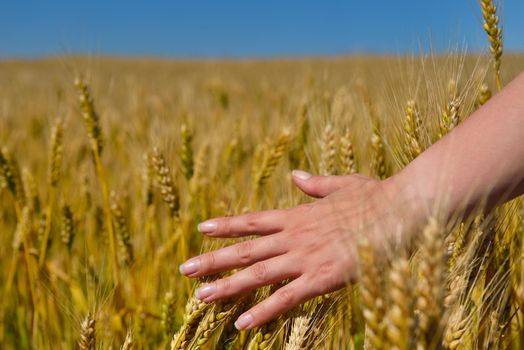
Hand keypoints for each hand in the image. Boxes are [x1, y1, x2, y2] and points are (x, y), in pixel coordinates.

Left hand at [179, 170, 420, 329]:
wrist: (402, 208)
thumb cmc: (378, 196)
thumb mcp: (342, 184)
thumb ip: (315, 184)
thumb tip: (295, 176)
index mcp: (299, 214)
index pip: (253, 221)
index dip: (227, 226)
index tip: (202, 228)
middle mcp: (295, 236)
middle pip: (246, 250)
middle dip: (213, 260)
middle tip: (185, 269)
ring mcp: (306, 257)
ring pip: (258, 274)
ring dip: (227, 286)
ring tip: (200, 296)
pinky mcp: (323, 277)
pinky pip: (287, 298)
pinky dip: (263, 311)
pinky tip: (242, 324)